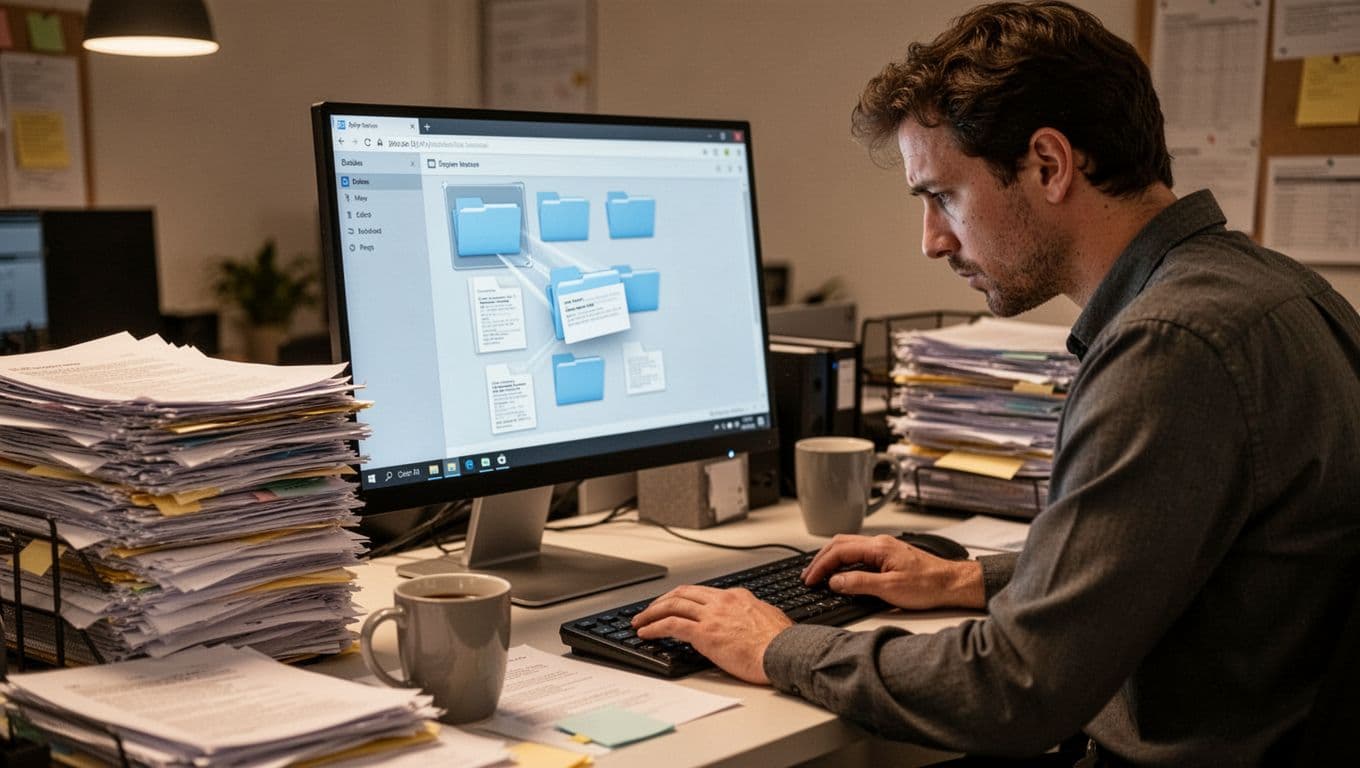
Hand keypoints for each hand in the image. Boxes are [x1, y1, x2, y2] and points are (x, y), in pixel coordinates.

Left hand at [631, 585, 792, 683]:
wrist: (785, 652)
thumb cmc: (782, 643)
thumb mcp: (768, 618)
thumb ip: (752, 615)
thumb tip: (749, 622)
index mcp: (737, 596)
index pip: (702, 592)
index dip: (684, 598)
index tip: (675, 605)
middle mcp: (722, 601)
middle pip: (682, 593)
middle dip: (662, 600)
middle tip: (649, 609)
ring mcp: (712, 615)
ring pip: (672, 605)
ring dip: (651, 612)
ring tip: (639, 621)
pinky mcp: (704, 633)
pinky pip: (671, 625)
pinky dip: (654, 626)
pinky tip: (645, 633)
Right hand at [802, 534, 984, 609]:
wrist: (953, 584)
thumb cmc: (929, 585)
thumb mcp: (890, 589)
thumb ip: (859, 583)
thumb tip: (835, 581)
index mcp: (878, 547)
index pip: (839, 551)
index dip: (820, 566)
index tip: (810, 579)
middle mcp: (880, 543)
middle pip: (840, 544)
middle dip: (820, 559)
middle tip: (808, 576)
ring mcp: (885, 548)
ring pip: (849, 547)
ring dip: (831, 559)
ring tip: (820, 574)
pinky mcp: (889, 556)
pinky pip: (859, 553)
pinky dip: (844, 561)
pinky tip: (842, 572)